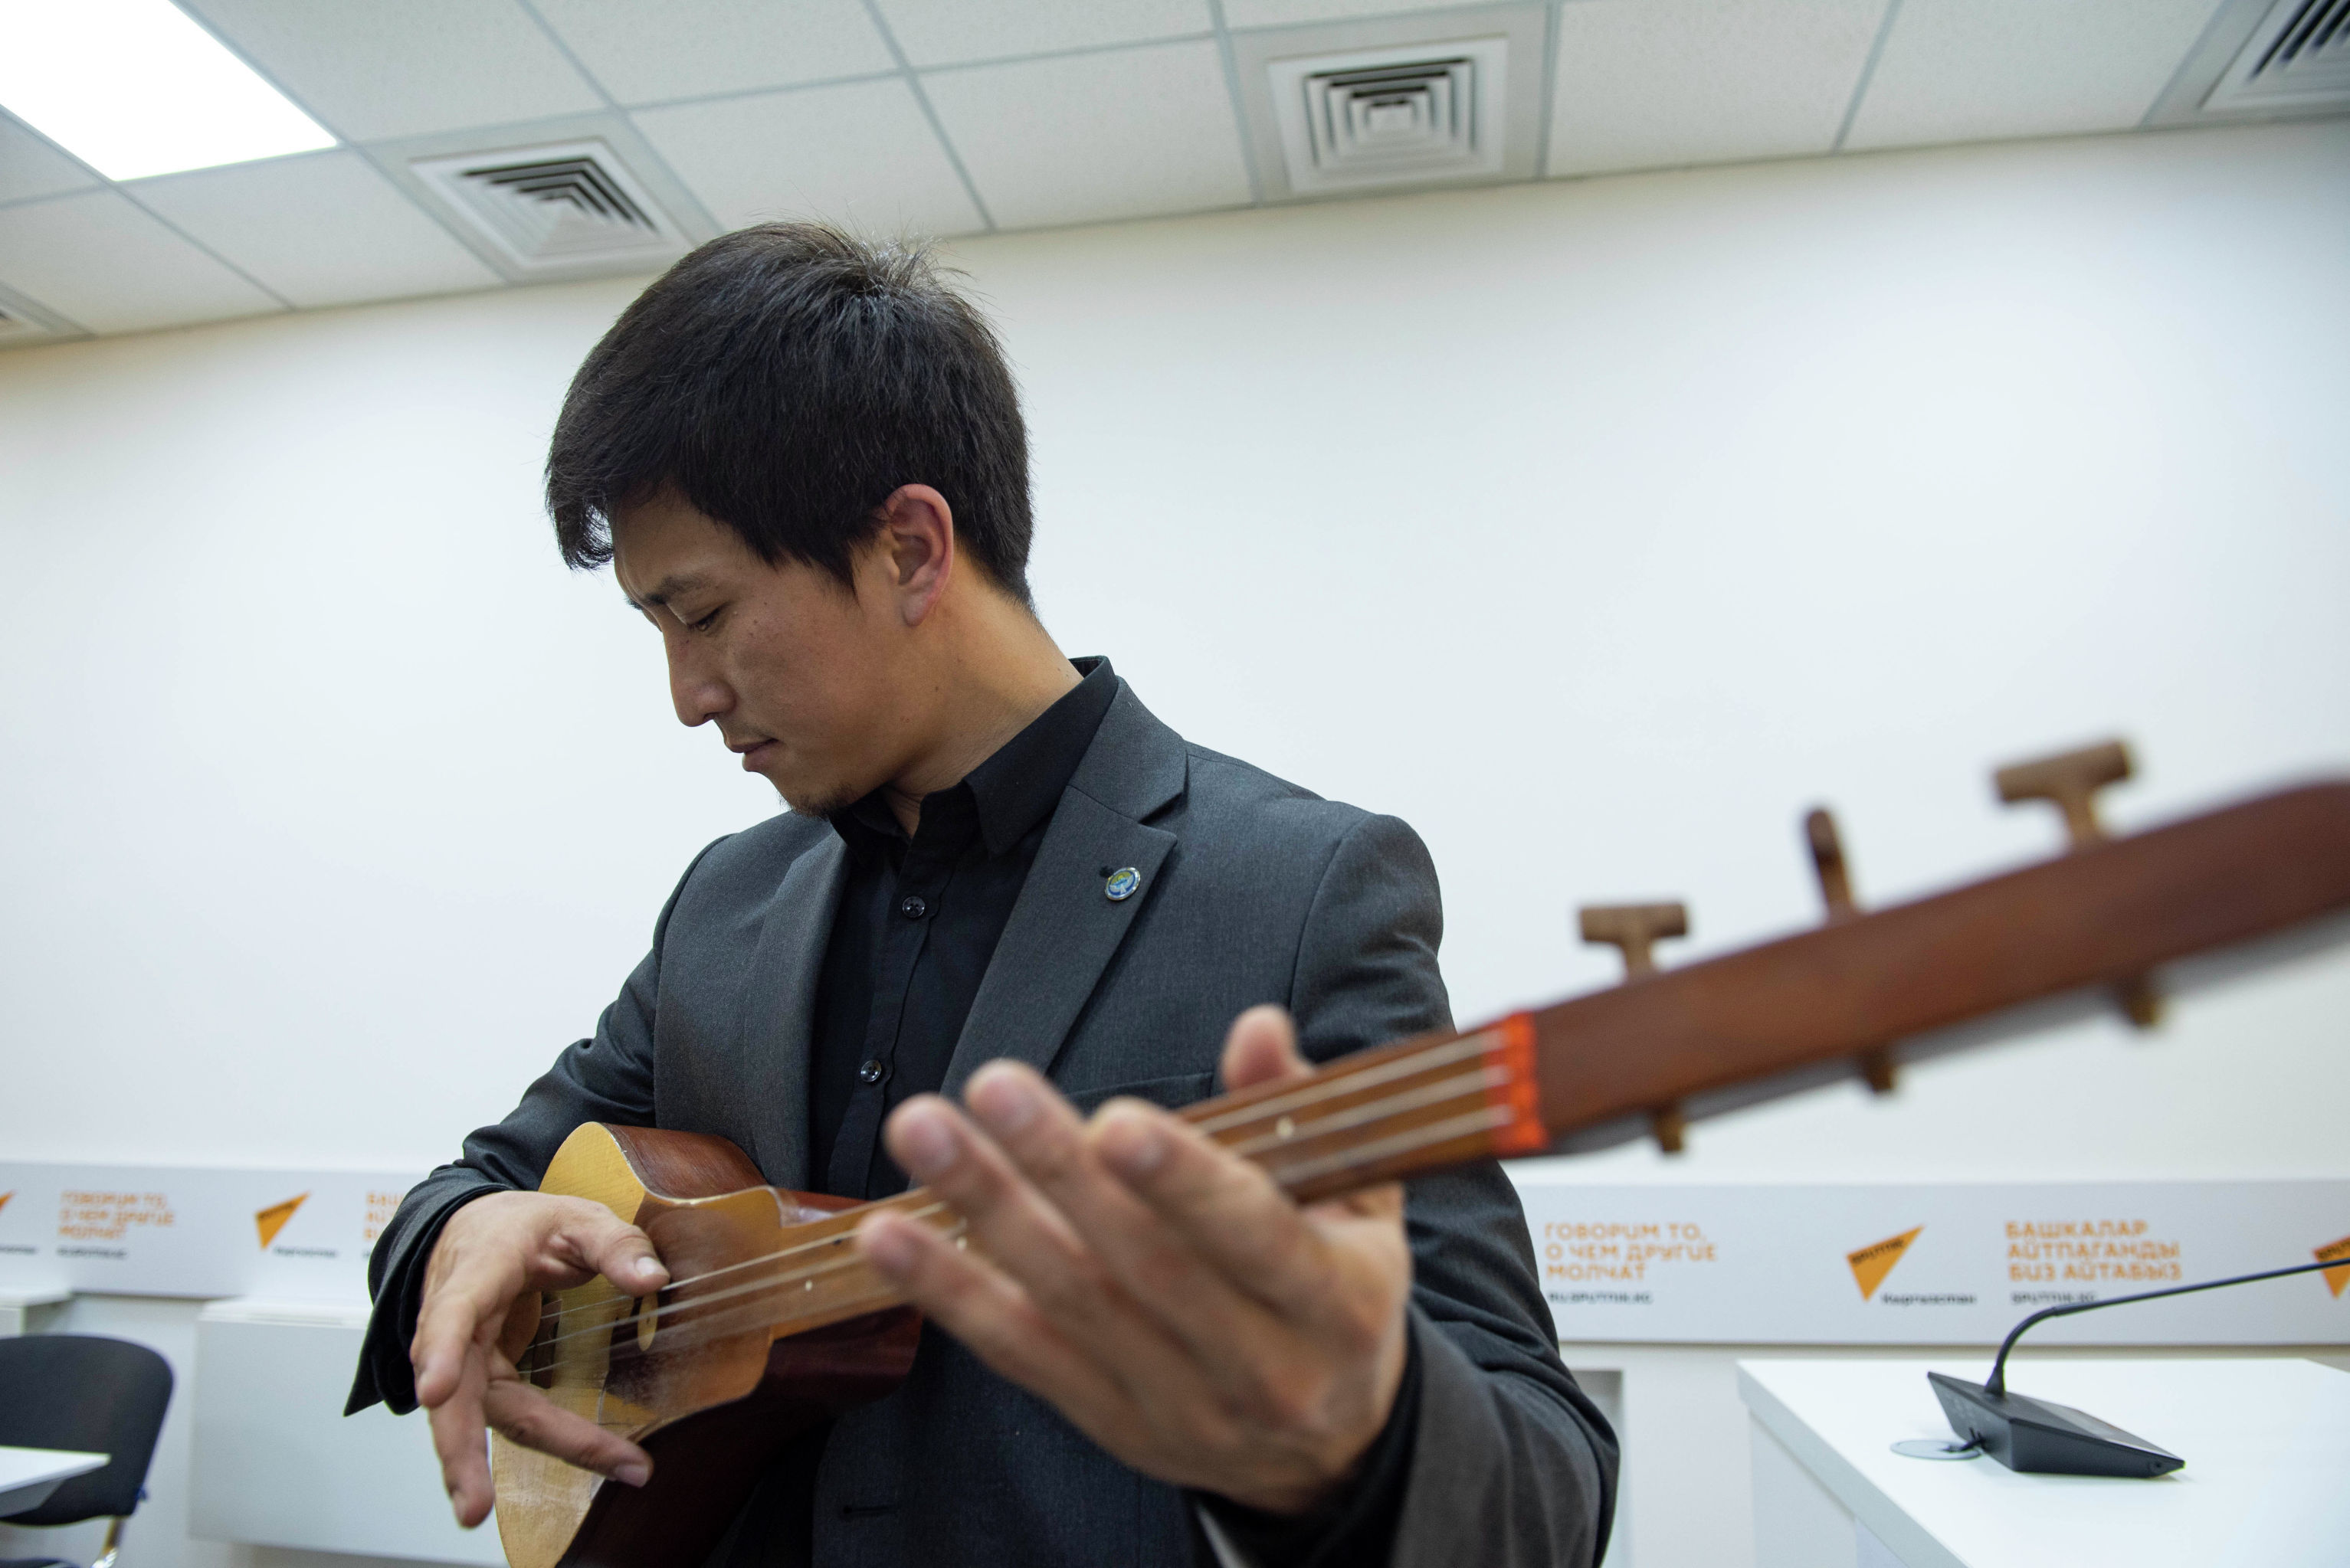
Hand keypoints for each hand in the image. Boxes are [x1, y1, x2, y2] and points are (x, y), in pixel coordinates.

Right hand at [411, 1190, 669, 1525]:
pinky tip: (593, 1459)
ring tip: (511, 1510)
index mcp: (476, 1270)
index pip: (454, 1311)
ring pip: (478, 1417)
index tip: (437, 1389)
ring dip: (493, 1469)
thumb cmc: (519, 1227)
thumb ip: (615, 1243)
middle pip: (454, 1392)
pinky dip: (548, 1441)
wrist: (475, 1231)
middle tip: (473, 1505)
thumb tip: (651, 1277)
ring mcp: (461, 1357)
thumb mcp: (576, 1217)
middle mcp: (455, 1322)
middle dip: (460, 1450)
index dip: (445, 1350)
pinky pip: (509, 1417)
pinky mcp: (479, 1382)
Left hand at [856, 1005, 1411, 1514]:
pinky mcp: (1108, 1422)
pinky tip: (892, 1235)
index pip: (1257, 1240)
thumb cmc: (1339, 1293)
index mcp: (1336, 1303)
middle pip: (1144, 1267)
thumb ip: (1299, 1112)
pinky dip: (949, 1292)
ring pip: (1068, 1304)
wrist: (1328, 1448)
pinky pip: (1018, 1353)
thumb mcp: (1356, 1203)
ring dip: (987, 1212)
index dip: (1183, 1184)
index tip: (1114, 1121)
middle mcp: (1260, 1368)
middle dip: (1059, 1172)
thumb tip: (1258, 1028)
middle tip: (995, 1085)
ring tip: (925, 1132)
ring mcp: (1176, 1405)